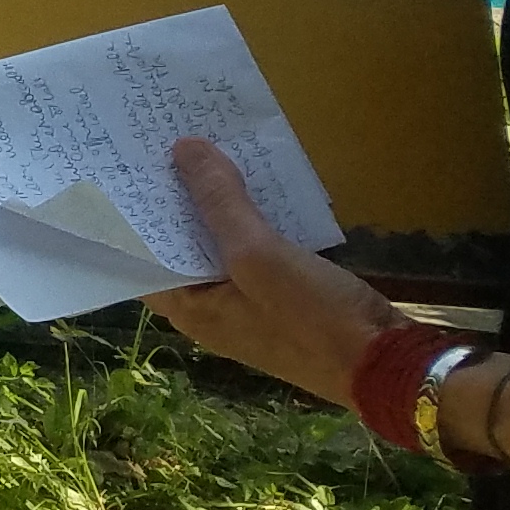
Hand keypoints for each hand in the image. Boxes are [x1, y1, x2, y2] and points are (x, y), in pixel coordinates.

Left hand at [152, 134, 394, 409]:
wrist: (391, 365)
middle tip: (157, 144)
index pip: (140, 258)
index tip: (118, 167)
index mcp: (190, 309)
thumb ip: (219, 203)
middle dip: (171, 200)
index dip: (128, 214)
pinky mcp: (286, 294)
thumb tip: (183, 149)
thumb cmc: (312, 318)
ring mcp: (250, 302)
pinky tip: (255, 181)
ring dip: (214, 204)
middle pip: (178, 246)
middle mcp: (211, 308)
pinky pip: (257, 248)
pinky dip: (252, 218)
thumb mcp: (258, 255)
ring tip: (201, 150)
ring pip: (219, 244)